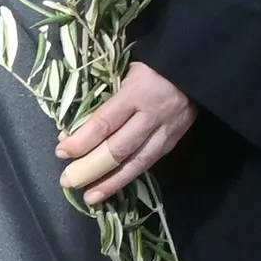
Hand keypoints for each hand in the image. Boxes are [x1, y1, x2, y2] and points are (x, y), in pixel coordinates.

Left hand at [57, 62, 195, 205]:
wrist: (198, 64)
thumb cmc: (154, 64)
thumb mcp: (127, 71)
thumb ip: (107, 98)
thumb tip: (77, 128)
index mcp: (138, 92)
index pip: (104, 123)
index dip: (80, 141)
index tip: (62, 151)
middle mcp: (153, 114)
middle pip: (119, 148)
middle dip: (91, 168)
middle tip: (69, 181)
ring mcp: (168, 129)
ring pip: (138, 162)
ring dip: (112, 182)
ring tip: (91, 197)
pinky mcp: (176, 138)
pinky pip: (151, 160)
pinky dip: (131, 174)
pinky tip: (116, 184)